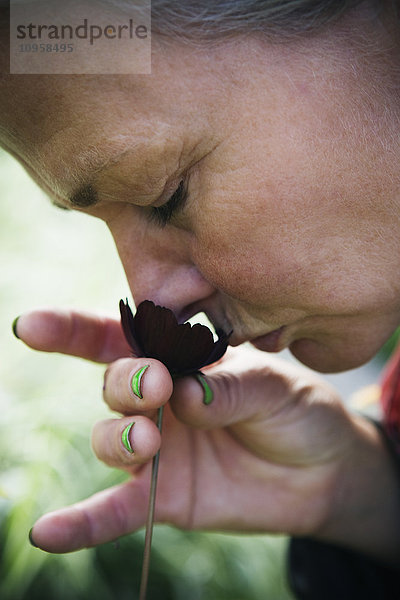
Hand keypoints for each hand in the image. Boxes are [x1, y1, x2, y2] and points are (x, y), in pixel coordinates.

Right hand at [15, 309, 399, 562]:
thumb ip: (229, 388)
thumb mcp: (276, 387)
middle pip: (114, 383)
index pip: (121, 337)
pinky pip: (115, 510)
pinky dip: (83, 523)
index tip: (32, 326)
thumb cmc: (296, 410)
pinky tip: (48, 533)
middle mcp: (157, 400)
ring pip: (111, 439)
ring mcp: (157, 448)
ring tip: (149, 439)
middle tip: (153, 384)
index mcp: (178, 359)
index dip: (71, 329)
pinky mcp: (163, 496)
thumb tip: (184, 395)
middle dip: (125, 381)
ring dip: (118, 437)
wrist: (322, 471)